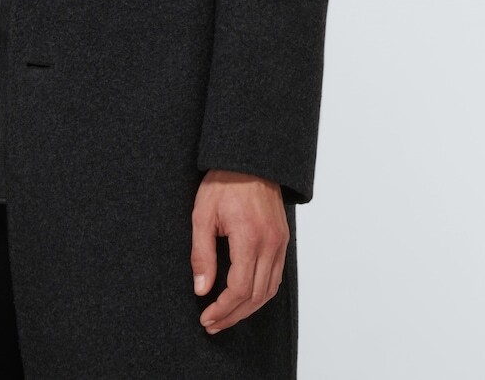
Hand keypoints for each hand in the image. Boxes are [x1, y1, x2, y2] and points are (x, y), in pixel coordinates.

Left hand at [190, 169, 288, 333]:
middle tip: (212, 324)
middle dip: (233, 315)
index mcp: (249, 237)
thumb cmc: (223, 182)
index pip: (240, 288)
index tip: (206, 317)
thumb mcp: (202, 214)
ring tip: (225, 317)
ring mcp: (280, 243)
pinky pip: (275, 276)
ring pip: (269, 290)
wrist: (250, 159)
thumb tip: (201, 289)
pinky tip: (244, 298)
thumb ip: (202, 254)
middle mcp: (270, 244)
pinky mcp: (282, 240)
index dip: (222, 309)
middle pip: (256, 296)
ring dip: (247, 309)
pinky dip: (260, 293)